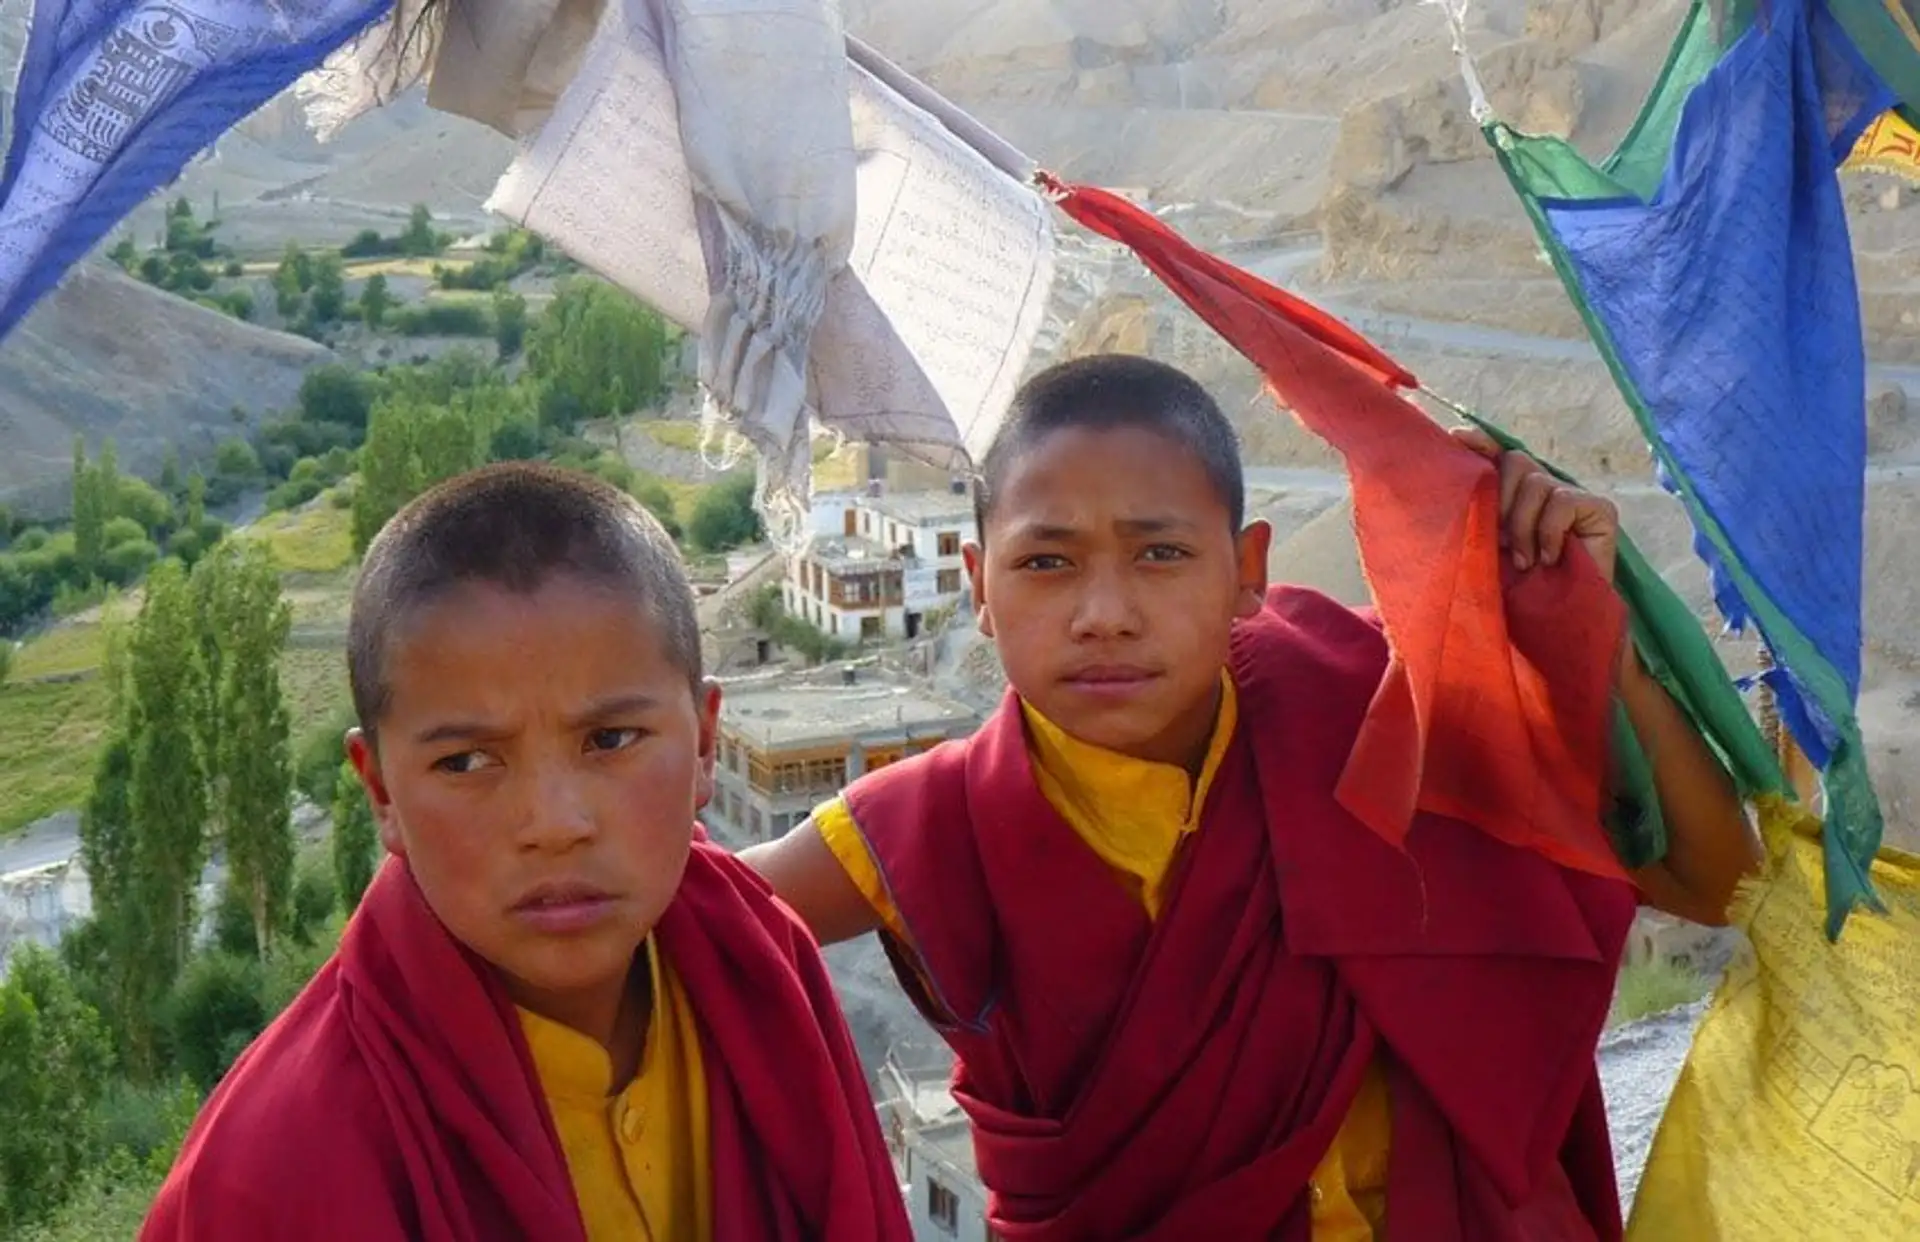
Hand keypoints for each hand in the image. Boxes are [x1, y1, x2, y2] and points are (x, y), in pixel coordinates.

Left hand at [1449, 426, 1618, 581]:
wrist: (1563, 623)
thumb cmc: (1522, 592)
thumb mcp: (1489, 551)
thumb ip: (1477, 519)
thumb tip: (1452, 485)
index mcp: (1515, 496)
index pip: (1498, 456)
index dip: (1480, 444)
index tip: (1455, 439)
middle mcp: (1544, 489)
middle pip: (1515, 462)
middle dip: (1500, 501)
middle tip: (1500, 543)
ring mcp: (1573, 497)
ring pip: (1536, 482)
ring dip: (1522, 526)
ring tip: (1524, 561)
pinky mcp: (1598, 509)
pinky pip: (1562, 501)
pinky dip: (1548, 532)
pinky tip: (1549, 558)